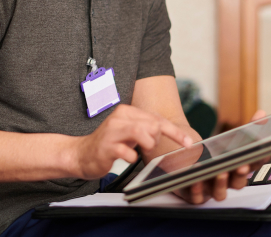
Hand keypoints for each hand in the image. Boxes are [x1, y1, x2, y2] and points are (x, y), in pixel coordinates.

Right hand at [73, 104, 191, 179]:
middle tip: (146, 147)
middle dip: (156, 139)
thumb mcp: (129, 133)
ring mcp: (112, 131)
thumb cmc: (109, 144)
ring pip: (142, 132)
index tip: (188, 143)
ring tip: (139, 151)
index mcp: (127, 112)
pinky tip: (126, 157)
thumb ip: (145, 128)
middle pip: (152, 124)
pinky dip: (132, 157)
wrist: (81, 155)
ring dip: (147, 145)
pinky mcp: (106, 146)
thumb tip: (165, 132)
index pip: (157, 119)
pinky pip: (127, 152)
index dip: (175, 132)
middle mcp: (120, 117)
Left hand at [174, 109, 268, 203]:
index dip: (259, 161)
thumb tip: (262, 113)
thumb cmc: (212, 151)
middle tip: (241, 165)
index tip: (262, 153)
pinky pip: (197, 198)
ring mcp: (211, 189)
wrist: (183, 156)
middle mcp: (227, 182)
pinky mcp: (194, 194)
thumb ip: (248, 127)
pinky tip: (196, 181)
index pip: (253, 166)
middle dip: (241, 175)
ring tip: (220, 172)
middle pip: (239, 184)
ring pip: (220, 193)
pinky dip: (197, 191)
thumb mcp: (229, 138)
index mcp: (238, 169)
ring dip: (221, 184)